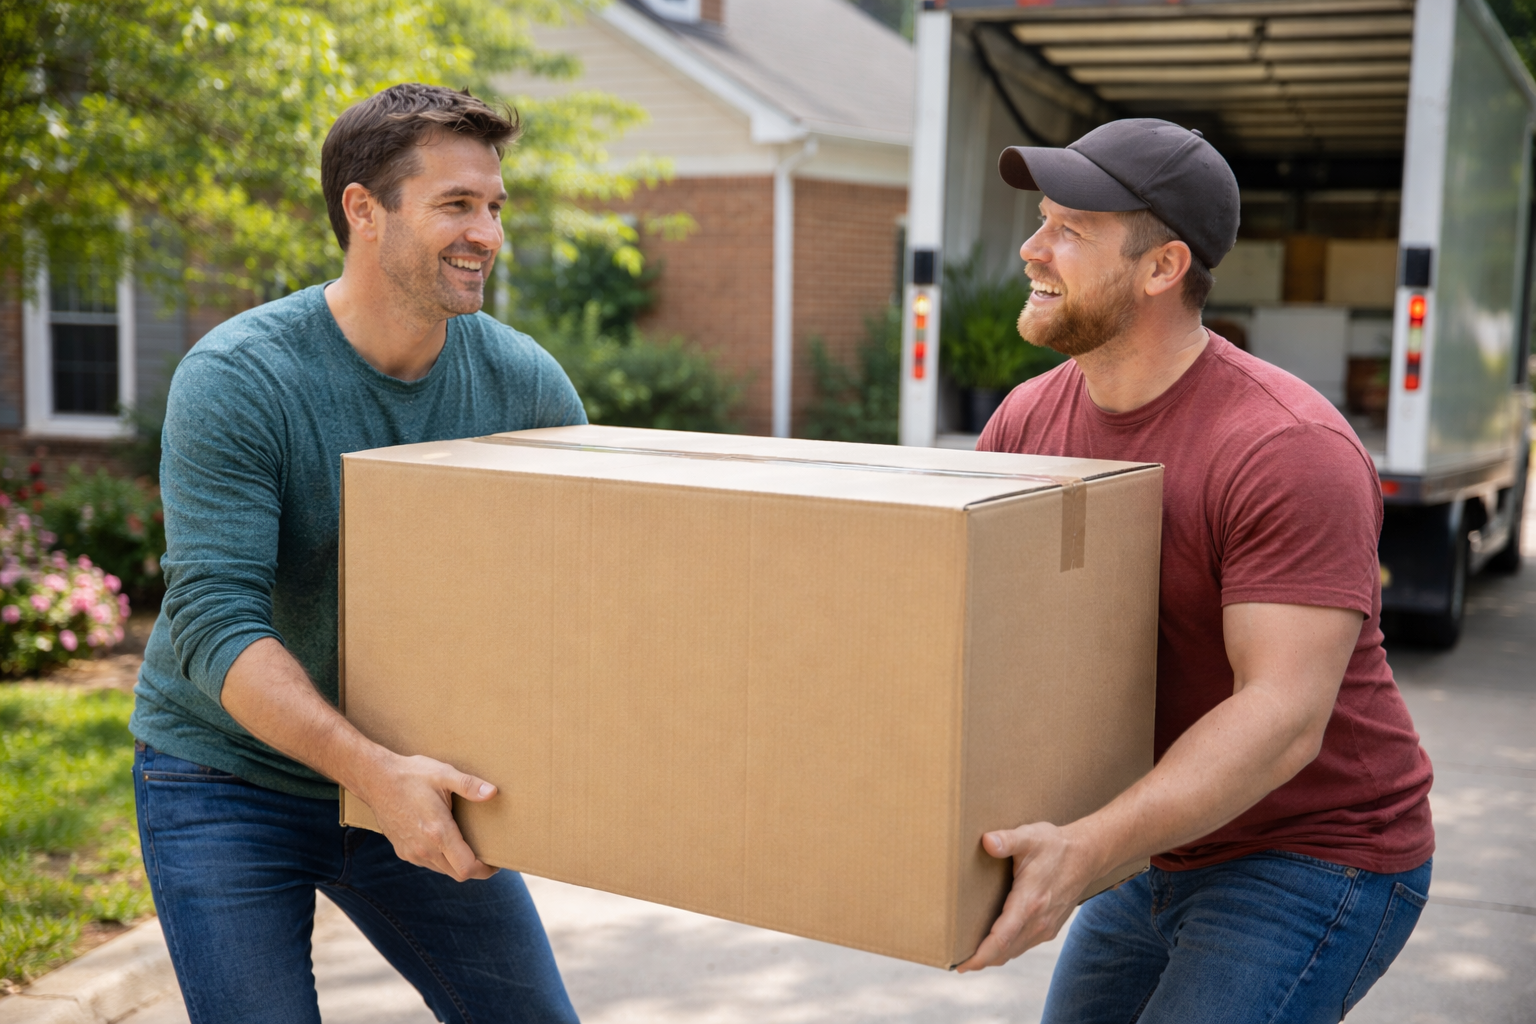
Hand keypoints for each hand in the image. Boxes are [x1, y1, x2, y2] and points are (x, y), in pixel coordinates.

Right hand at [359, 753, 499, 881]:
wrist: (375, 779)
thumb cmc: (411, 775)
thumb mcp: (443, 774)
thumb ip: (469, 785)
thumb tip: (492, 792)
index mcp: (438, 833)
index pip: (467, 868)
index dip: (485, 870)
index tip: (495, 862)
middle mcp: (424, 849)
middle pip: (457, 874)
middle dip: (474, 868)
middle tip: (486, 853)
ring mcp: (411, 852)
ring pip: (442, 870)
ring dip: (456, 863)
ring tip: (467, 846)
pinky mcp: (402, 850)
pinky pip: (428, 863)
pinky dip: (441, 859)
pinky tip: (445, 841)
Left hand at [956, 822, 1096, 972]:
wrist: (1087, 856)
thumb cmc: (1055, 846)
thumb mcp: (1030, 837)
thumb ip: (1007, 840)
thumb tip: (987, 841)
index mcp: (1030, 902)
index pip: (1001, 938)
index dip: (981, 955)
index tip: (962, 965)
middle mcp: (1038, 921)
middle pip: (1005, 951)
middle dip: (981, 960)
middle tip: (958, 964)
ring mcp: (1045, 926)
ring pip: (1014, 951)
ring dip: (994, 957)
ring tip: (973, 958)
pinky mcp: (1050, 927)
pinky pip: (1024, 945)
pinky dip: (1007, 950)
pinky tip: (996, 945)